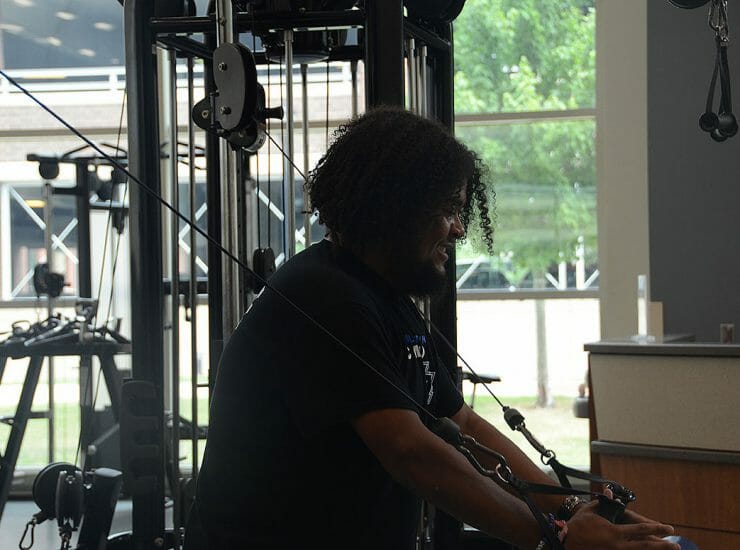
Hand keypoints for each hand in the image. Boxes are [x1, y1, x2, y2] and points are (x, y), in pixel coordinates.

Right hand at [564, 500, 679, 549]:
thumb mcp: (591, 510)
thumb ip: (604, 502)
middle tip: (676, 545)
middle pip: (645, 546)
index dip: (656, 529)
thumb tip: (610, 492)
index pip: (640, 530)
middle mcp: (618, 545)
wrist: (565, 541)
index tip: (669, 528)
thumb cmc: (578, 524)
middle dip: (662, 546)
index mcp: (615, 531)